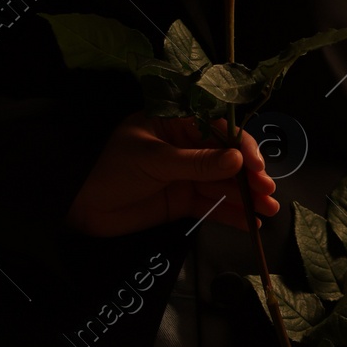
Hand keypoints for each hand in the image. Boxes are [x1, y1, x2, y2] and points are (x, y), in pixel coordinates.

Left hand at [67, 111, 278, 236]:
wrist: (78, 205)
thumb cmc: (110, 169)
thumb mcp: (154, 160)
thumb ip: (197, 163)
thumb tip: (238, 160)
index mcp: (176, 124)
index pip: (219, 131)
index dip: (242, 147)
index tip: (257, 167)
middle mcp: (185, 148)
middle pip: (226, 159)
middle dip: (249, 176)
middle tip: (268, 193)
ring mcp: (184, 176)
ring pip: (222, 185)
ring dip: (246, 197)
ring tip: (268, 211)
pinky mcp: (180, 201)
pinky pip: (210, 206)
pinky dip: (229, 214)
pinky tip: (248, 222)